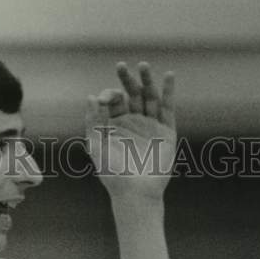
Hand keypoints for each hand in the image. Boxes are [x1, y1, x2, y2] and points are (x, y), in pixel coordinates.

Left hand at [85, 62, 176, 198]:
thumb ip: (93, 121)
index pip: (114, 101)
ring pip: (150, 98)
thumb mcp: (97, 145)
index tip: (104, 98)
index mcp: (116, 126)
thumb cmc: (112, 173)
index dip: (109, 95)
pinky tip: (169, 76)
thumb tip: (90, 97)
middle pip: (132, 95)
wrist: (134, 193)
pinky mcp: (166, 132)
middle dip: (127, 80)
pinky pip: (168, 108)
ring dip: (147, 81)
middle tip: (121, 66)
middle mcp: (134, 123)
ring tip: (143, 65)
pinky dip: (169, 92)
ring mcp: (150, 126)